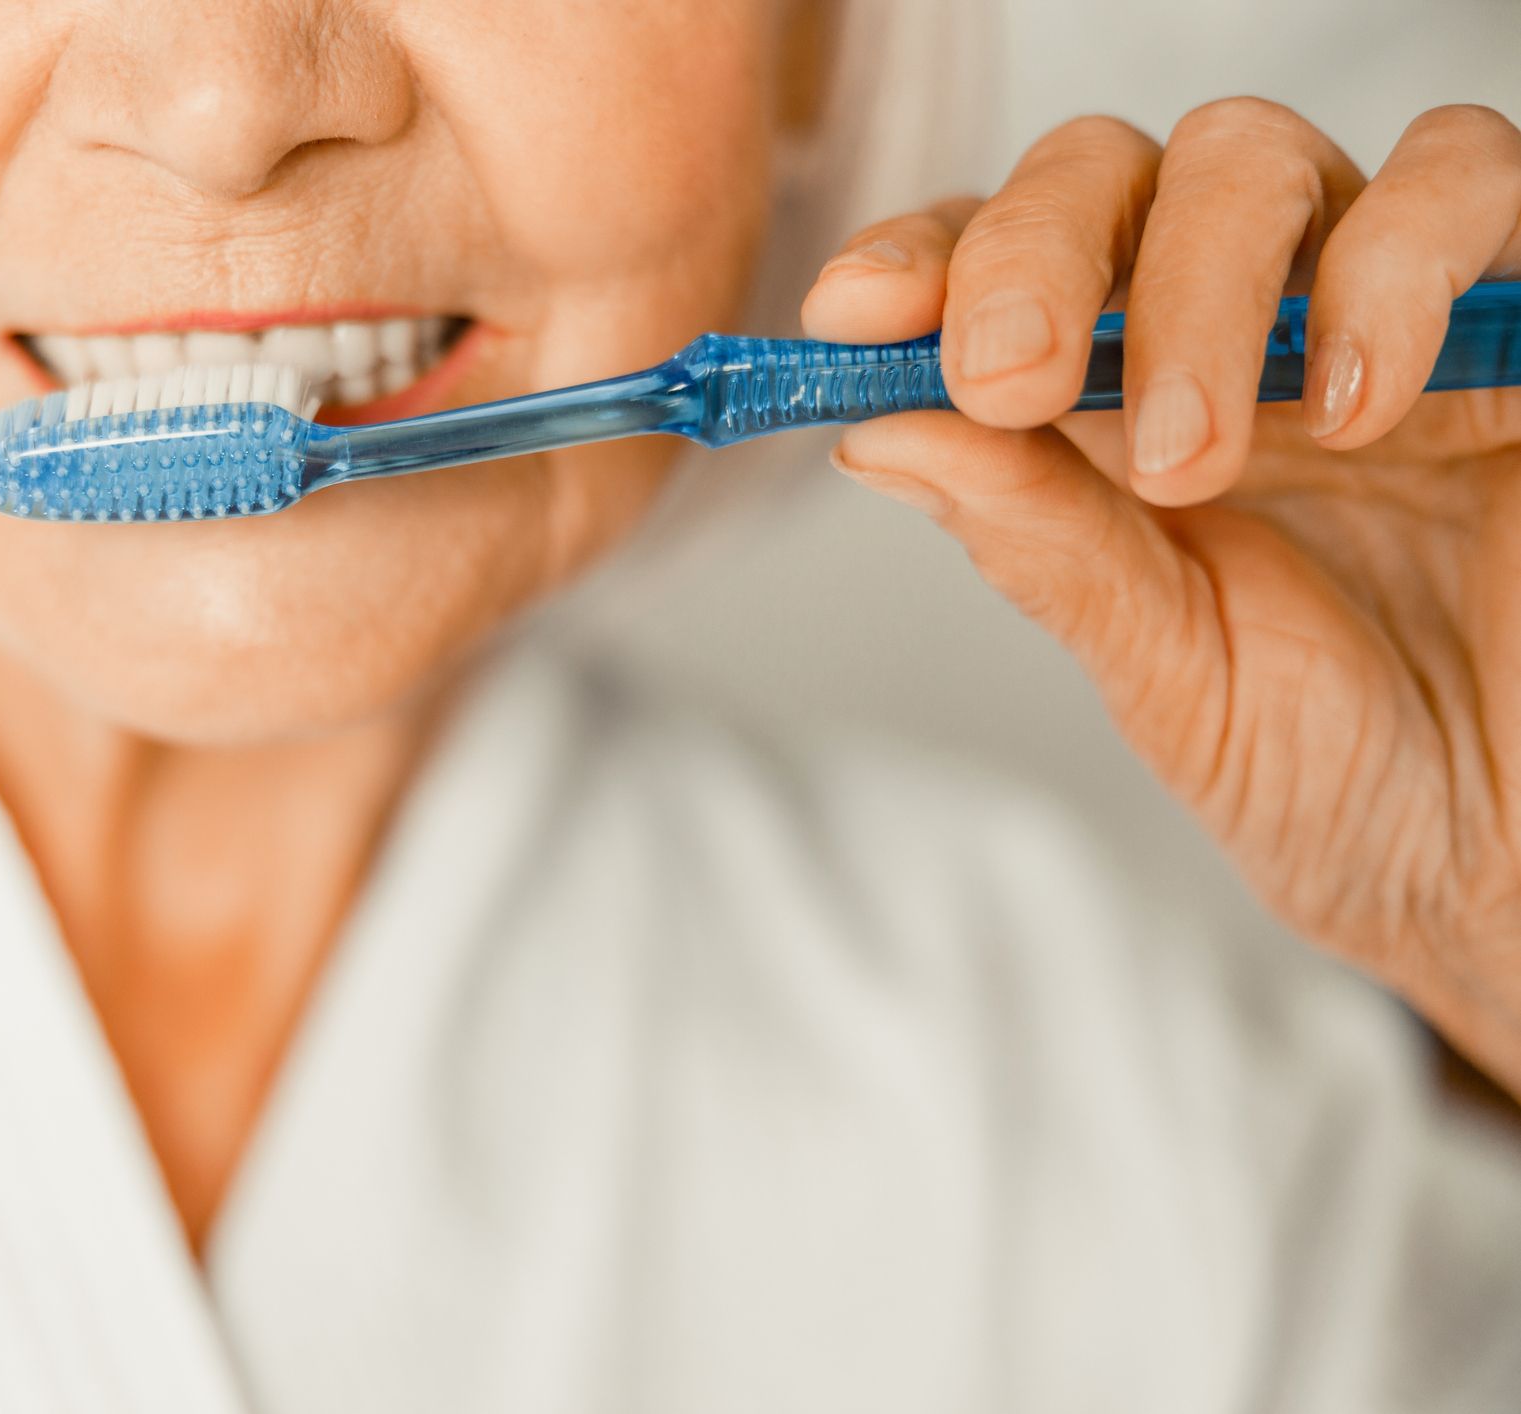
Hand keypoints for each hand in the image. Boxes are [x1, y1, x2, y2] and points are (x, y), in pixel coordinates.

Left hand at [802, 100, 1520, 1091]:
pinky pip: (1469, 181)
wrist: (1508, 862)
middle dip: (1034, 256)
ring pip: (1257, 159)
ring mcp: (1377, 308)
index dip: (920, 260)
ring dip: (1195, 283)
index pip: (998, 269)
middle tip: (1007, 378)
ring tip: (1192, 455)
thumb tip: (873, 428)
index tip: (849, 314)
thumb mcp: (1166, 668)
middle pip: (1109, 175)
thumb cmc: (1342, 775)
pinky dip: (1396, 263)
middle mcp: (1237, 331)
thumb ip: (1040, 542)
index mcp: (1117, 409)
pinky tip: (1366, 409)